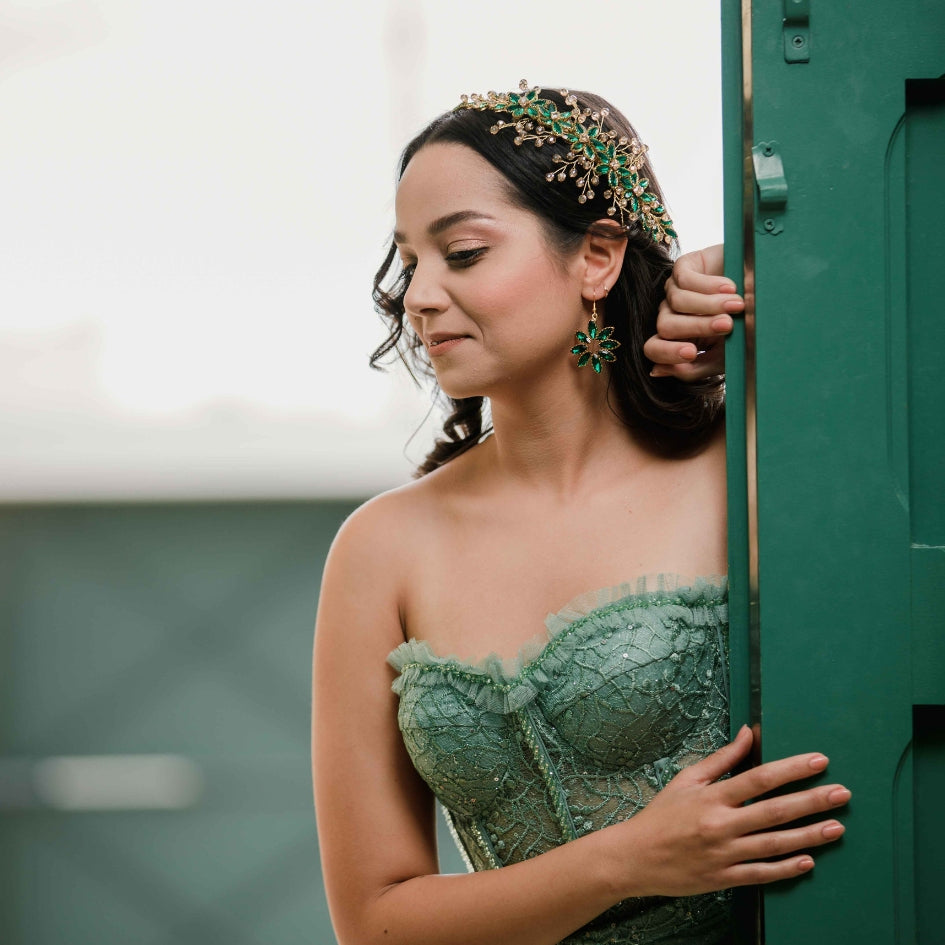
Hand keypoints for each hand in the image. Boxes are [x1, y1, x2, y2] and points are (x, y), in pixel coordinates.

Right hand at [619, 726, 849, 897]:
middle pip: (775, 811)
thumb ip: (721, 759)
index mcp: (712, 797)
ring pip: (775, 844)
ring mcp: (724, 854)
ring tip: (837, 827)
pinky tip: (808, 861)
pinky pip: (762, 874)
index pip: (759, 779)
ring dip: (810, 835)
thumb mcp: (687, 780)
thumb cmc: (662, 815)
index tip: (819, 761)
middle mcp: (721, 825)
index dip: (792, 769)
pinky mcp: (724, 878)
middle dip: (812, 801)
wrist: (636, 856)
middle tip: (842, 794)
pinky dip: (786, 868)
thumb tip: (748, 734)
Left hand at [644, 244, 743, 379]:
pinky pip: (684, 279)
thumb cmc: (745, 326)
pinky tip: (732, 287)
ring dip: (710, 306)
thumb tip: (658, 371)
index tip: (692, 353)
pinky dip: (710, 285)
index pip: (653, 348)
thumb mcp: (724, 355)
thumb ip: (693, 368)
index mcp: (677, 338)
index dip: (667, 352)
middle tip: (727, 325)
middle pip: (665, 326)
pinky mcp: (684, 267)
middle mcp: (672, 314)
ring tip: (738, 305)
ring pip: (677, 302)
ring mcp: (675, 290)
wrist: (767, 289)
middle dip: (697, 327)